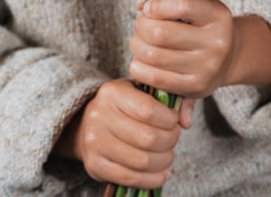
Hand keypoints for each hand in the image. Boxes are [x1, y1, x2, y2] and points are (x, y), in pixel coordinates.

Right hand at [54, 78, 178, 190]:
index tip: (175, 121)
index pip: (149, 110)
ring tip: (169, 156)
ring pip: (141, 161)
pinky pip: (130, 178)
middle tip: (174, 139)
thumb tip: (185, 120)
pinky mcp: (95, 165)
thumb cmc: (120, 106)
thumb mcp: (135, 91)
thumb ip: (162, 98)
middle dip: (170, 141)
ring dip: (163, 162)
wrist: (85, 125)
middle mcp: (100, 116)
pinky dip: (152, 179)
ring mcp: (95, 143)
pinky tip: (161, 173)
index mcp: (112, 92)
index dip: (169, 119)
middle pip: (148, 138)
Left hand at [130, 0, 237, 100]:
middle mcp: (215, 42)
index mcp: (217, 16)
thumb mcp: (196, 0)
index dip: (158, 5)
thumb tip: (142, 4)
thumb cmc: (203, 23)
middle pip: (161, 33)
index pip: (183, 6)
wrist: (228, 58)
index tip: (149, 7)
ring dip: (137, 46)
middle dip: (141, 26)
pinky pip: (155, 78)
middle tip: (141, 24)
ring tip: (140, 41)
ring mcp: (206, 68)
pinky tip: (141, 59)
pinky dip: (139, 66)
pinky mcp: (194, 87)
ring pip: (154, 56)